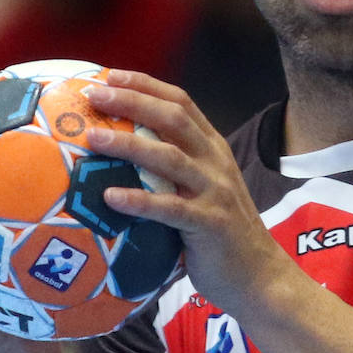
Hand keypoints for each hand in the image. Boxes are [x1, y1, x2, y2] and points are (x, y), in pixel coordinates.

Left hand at [81, 70, 292, 316]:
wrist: (260, 277)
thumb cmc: (220, 237)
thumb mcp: (203, 192)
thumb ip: (174, 173)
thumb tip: (122, 160)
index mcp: (214, 150)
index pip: (181, 103)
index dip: (145, 85)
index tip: (110, 75)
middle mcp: (216, 163)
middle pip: (173, 118)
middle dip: (132, 101)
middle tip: (94, 95)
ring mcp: (215, 192)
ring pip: (169, 157)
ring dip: (128, 143)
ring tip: (92, 138)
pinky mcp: (210, 224)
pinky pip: (169, 208)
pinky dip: (139, 201)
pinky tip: (110, 197)